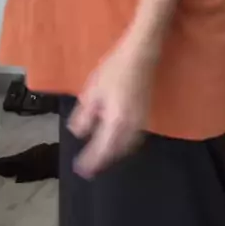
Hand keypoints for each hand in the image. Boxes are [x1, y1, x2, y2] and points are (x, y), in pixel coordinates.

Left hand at [68, 36, 154, 178]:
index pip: (103, 149)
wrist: (140, 54)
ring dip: (114, 153)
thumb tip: (79, 133)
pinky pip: (134, 138)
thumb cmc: (114, 69)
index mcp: (116, 122)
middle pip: (117, 151)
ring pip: (127, 146)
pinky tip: (117, 140)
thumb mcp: (92, 91)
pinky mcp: (145, 115)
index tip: (81, 170)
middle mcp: (131, 126)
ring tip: (101, 156)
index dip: (91, 162)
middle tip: (89, 166)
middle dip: (103, 160)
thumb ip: (85, 115)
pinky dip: (124, 145)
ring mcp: (141, 121)